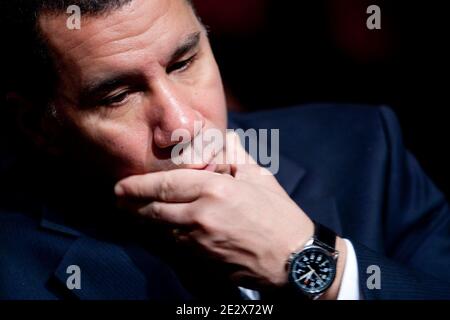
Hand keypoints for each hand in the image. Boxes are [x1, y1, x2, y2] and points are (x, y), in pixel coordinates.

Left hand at [115, 132, 314, 288]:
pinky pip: (174, 245)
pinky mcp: (202, 260)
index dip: (138, 186)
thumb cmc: (279, 215)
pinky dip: (161, 235)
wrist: (293, 258)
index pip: (165, 185)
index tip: (121, 185)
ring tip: (132, 211)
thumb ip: (235, 154)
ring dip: (144, 219)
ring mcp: (199, 241)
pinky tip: (157, 230)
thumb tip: (223, 137)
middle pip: (155, 209)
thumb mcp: (259, 177)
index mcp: (215, 189)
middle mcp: (200, 215)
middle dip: (132, 203)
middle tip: (118, 198)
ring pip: (160, 228)